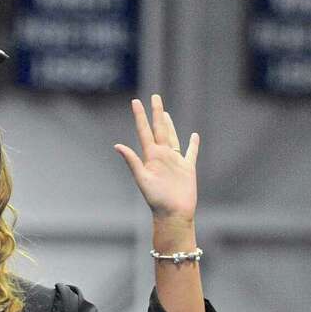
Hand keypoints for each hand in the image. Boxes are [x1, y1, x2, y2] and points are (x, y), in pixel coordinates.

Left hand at [114, 95, 198, 244]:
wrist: (173, 214)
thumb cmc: (156, 200)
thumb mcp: (142, 179)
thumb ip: (132, 161)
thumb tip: (117, 145)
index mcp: (150, 156)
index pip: (144, 131)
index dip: (140, 116)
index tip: (135, 101)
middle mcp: (162, 156)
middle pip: (159, 129)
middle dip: (156, 113)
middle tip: (155, 97)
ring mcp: (175, 161)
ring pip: (172, 137)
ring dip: (169, 125)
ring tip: (165, 113)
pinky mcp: (187, 169)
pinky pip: (190, 153)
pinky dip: (193, 145)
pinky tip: (194, 136)